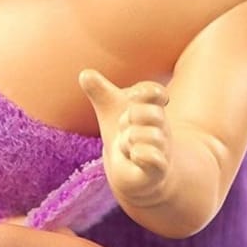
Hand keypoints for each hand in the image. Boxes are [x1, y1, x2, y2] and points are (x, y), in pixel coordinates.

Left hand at [79, 69, 171, 207]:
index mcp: (151, 107)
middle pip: (148, 112)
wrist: (132, 173)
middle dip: (128, 120)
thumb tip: (84, 73)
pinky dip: (140, 154)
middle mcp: (160, 126)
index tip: (132, 97)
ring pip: (149, 135)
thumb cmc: (124, 134)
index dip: (144, 92)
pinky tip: (133, 155)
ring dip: (129, 141)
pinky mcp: (157, 169)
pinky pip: (154, 157)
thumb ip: (99, 91)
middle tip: (123, 130)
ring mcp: (161, 147)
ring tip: (125, 147)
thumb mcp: (110, 110)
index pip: (155, 92)